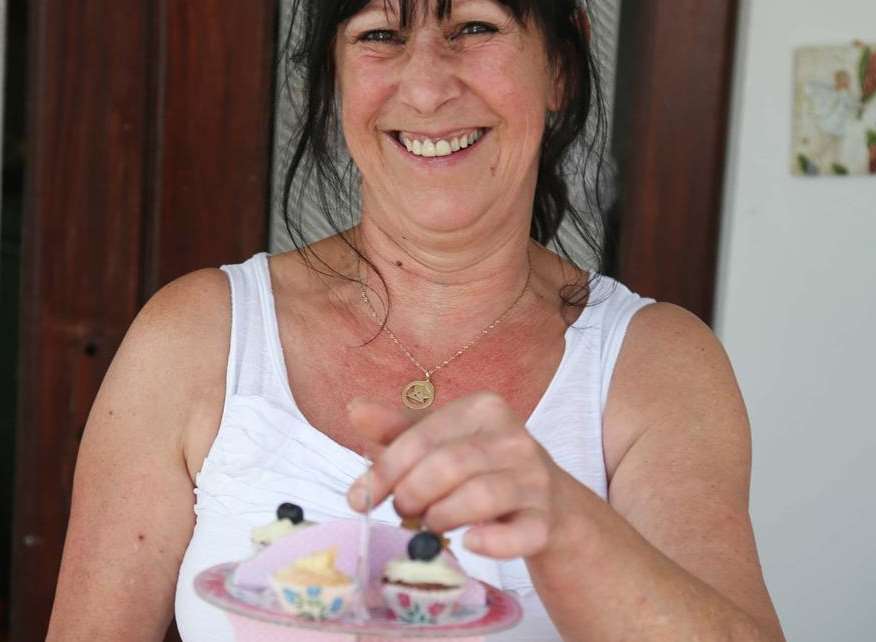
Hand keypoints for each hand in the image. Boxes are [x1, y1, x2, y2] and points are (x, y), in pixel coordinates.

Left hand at [346, 392, 564, 559]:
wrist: (547, 501)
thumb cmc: (480, 465)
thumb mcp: (439, 440)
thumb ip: (397, 429)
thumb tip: (354, 409)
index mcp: (484, 408)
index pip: (423, 436)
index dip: (385, 470)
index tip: (359, 497)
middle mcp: (515, 438)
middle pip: (449, 465)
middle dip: (412, 494)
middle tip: (401, 512)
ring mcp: (535, 479)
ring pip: (481, 496)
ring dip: (441, 517)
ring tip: (428, 526)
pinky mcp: (546, 521)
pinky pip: (520, 534)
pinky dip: (492, 542)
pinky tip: (470, 543)